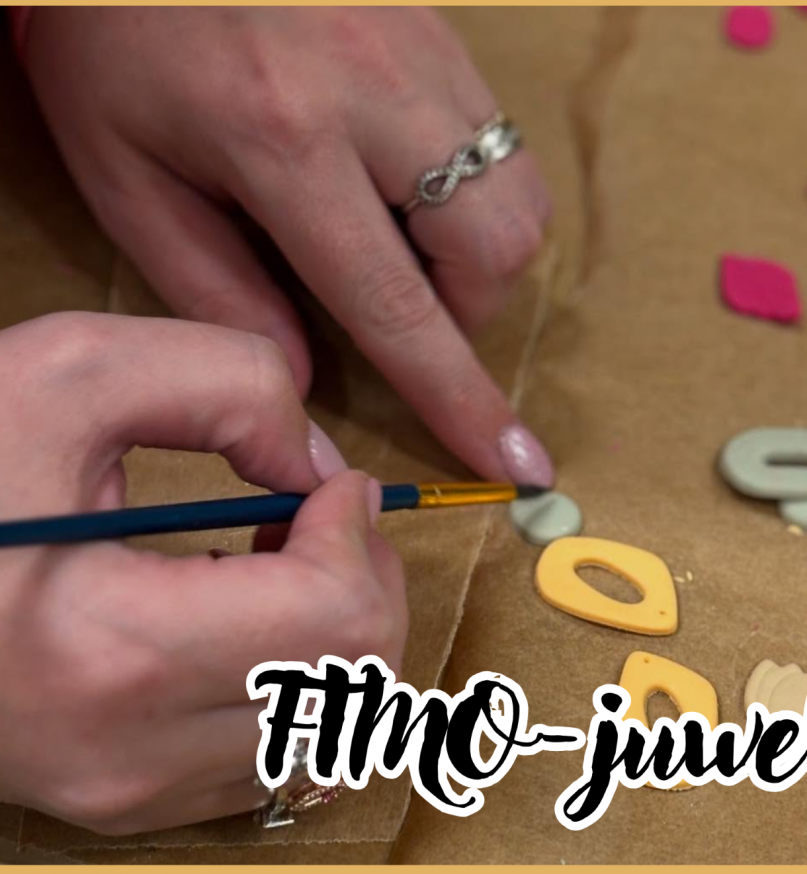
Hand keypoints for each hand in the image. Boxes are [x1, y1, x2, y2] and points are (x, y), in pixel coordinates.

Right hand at [0, 312, 406, 833]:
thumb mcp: (70, 371)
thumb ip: (229, 385)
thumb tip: (325, 473)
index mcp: (109, 651)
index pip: (338, 618)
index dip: (356, 533)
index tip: (328, 484)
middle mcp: (125, 754)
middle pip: (353, 681)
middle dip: (364, 580)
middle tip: (318, 518)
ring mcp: (124, 794)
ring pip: (328, 732)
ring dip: (337, 635)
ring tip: (279, 566)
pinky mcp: (123, 805)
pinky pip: (274, 759)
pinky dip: (298, 684)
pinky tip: (248, 623)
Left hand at [23, 7, 554, 487]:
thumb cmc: (115, 35)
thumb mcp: (125, 172)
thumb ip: (214, 285)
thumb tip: (306, 378)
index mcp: (283, 141)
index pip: (397, 305)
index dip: (457, 396)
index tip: (513, 461)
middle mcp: (377, 98)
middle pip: (494, 249)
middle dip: (470, 311)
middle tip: (402, 304)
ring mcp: (425, 54)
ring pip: (519, 196)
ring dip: (480, 254)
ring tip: (406, 244)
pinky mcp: (446, 31)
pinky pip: (505, 143)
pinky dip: (478, 193)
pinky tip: (409, 182)